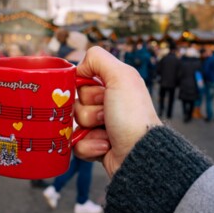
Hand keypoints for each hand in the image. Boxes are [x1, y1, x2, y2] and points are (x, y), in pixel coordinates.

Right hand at [74, 46, 161, 177]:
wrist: (139, 154)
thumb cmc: (133, 116)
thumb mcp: (121, 76)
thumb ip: (98, 58)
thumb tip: (80, 65)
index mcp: (114, 86)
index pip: (82, 80)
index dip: (86, 87)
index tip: (101, 92)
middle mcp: (107, 104)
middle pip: (76, 102)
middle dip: (89, 110)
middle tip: (106, 114)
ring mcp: (101, 126)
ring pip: (74, 123)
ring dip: (89, 128)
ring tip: (108, 132)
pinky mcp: (95, 146)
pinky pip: (76, 143)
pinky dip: (89, 145)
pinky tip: (105, 146)